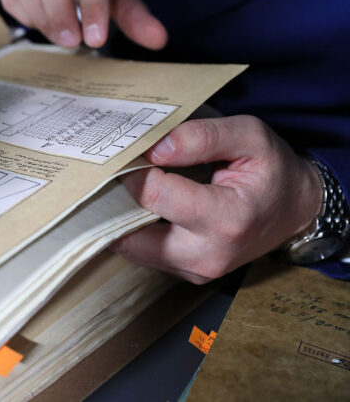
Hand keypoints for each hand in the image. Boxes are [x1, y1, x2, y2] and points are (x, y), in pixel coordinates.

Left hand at [112, 116, 322, 283]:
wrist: (295, 209)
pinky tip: (136, 205)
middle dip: (115, 202)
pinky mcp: (185, 273)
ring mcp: (195, 270)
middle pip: (132, 234)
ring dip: (118, 218)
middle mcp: (207, 254)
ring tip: (121, 187)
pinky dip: (131, 230)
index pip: (156, 196)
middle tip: (113, 173)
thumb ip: (202, 136)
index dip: (136, 171)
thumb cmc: (272, 170)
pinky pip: (142, 254)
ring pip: (131, 249)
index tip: (134, 153)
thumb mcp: (249, 136)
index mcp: (226, 219)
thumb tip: (154, 147)